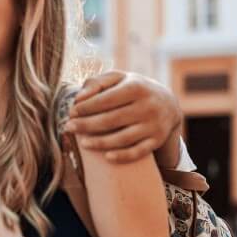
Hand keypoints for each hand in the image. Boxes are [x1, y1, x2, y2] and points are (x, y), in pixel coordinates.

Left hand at [63, 70, 181, 163]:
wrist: (168, 103)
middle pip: (112, 120)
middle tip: (68, 128)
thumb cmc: (133, 89)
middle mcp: (148, 106)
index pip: (107, 100)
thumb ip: (97, 83)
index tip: (71, 112)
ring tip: (82, 143)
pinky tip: (106, 157)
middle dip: (87, 125)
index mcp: (137, 87)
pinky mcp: (157, 140)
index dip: (87, 107)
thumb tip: (79, 98)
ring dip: (100, 142)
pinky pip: (138, 152)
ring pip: (123, 138)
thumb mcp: (118, 79)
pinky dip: (122, 156)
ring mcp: (154, 125)